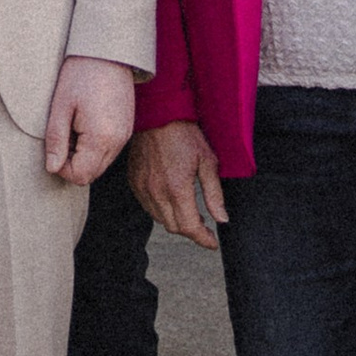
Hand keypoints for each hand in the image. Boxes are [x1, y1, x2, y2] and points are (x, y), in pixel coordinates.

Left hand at [43, 56, 135, 186]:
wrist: (108, 51)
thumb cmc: (81, 74)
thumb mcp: (60, 107)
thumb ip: (56, 141)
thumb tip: (51, 168)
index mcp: (101, 138)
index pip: (80, 176)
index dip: (61, 169)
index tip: (53, 148)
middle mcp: (118, 141)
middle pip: (92, 174)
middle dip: (72, 164)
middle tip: (61, 137)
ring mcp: (125, 135)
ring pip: (101, 163)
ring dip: (83, 156)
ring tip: (73, 128)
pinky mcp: (126, 128)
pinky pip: (109, 150)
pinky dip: (94, 147)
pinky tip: (84, 124)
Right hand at [129, 119, 228, 247]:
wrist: (158, 113)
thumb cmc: (184, 133)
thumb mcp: (208, 162)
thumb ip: (214, 194)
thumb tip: (222, 219)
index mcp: (177, 189)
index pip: (189, 228)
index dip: (203, 239)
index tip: (212, 242)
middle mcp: (157, 192)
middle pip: (174, 227)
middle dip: (191, 230)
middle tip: (204, 225)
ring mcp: (143, 188)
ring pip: (160, 219)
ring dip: (175, 221)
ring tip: (189, 212)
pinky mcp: (134, 182)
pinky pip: (147, 206)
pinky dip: (160, 210)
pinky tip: (171, 199)